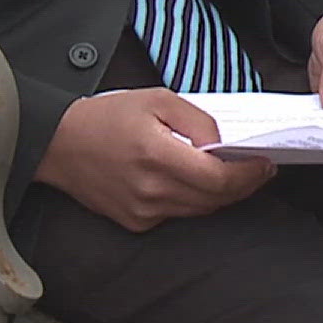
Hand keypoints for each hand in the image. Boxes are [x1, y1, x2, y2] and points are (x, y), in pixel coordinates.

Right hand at [34, 89, 274, 232]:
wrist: (56, 143)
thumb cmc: (106, 117)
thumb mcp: (156, 100)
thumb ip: (198, 120)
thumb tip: (225, 144)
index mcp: (156, 156)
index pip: (220, 178)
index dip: (250, 175)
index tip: (266, 164)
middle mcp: (150, 190)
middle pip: (216, 198)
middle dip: (244, 185)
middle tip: (258, 170)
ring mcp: (142, 210)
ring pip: (201, 209)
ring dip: (222, 194)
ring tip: (232, 174)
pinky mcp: (135, 222)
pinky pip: (179, 214)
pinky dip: (194, 200)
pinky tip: (194, 183)